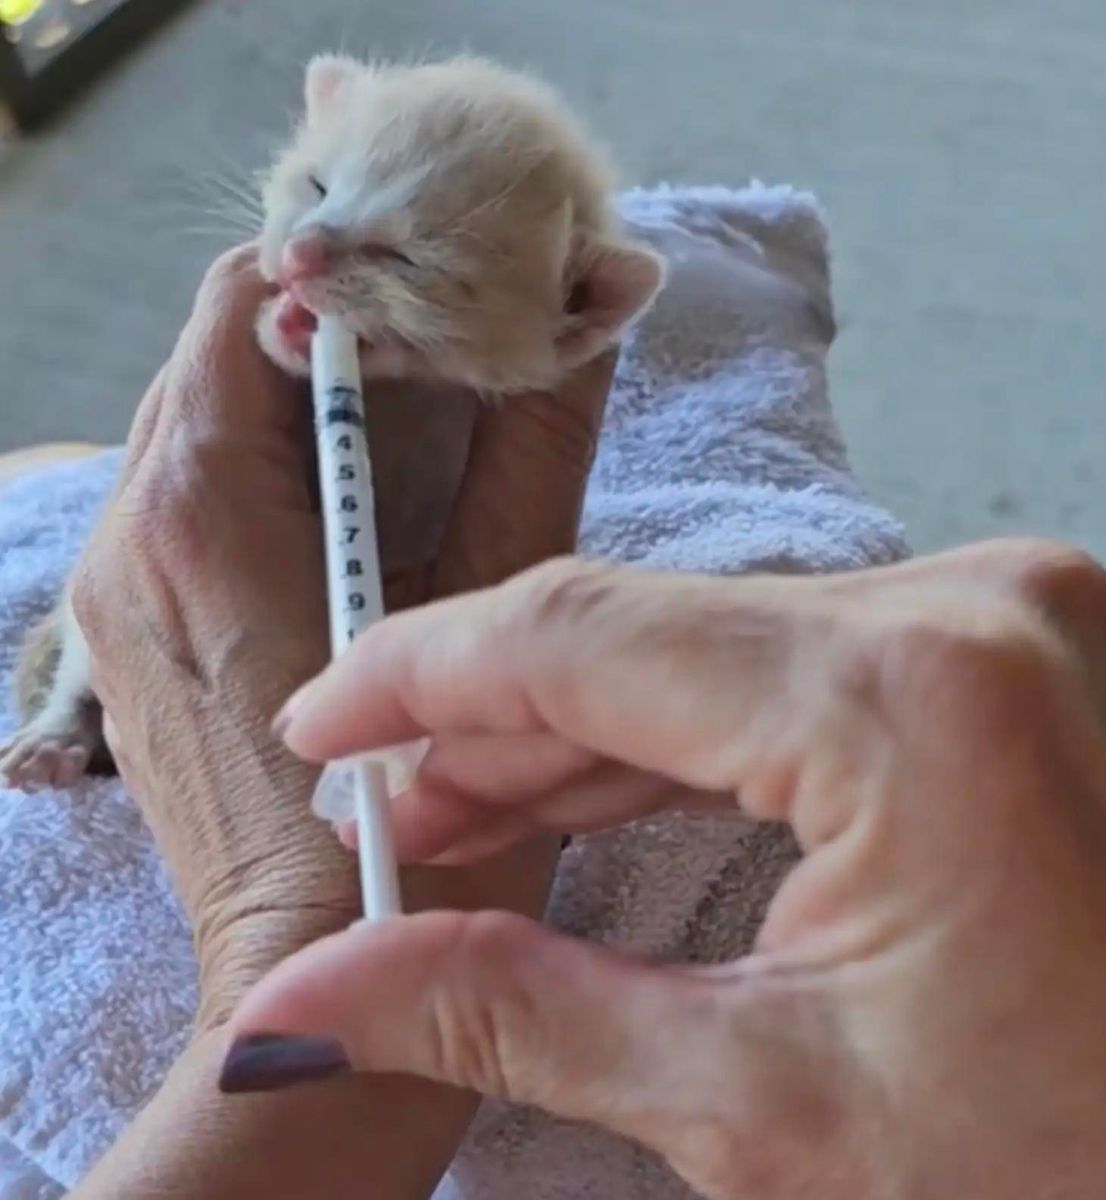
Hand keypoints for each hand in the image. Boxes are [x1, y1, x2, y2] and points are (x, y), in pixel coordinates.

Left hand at [71, 245, 613, 1021]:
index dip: (356, 257)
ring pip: (207, 423)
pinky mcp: (133, 636)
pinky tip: (362, 493)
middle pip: (220, 354)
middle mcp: (130, 533)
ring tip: (421, 396)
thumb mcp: (501, 606)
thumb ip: (538, 436)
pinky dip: (276, 467)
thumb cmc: (421, 819)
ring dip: (308, 395)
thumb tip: (599, 295)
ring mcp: (117, 590)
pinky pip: (196, 500)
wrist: (313, 988)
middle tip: (454, 315)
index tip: (449, 263)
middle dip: (336, 319)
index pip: (251, 296)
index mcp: (202, 506)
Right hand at [227, 544, 1105, 1198]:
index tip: (325, 724)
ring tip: (464, 814)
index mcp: (911, 702)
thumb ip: (516, 1013)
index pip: (585, 637)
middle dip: (493, 724)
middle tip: (391, 816)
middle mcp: (967, 609)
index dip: (423, 676)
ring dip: (582, 725)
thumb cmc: (1077, 1170)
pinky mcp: (1006, 645)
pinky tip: (593, 783)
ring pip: (714, 643)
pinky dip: (686, 725)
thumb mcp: (765, 1110)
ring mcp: (1001, 614)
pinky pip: (792, 661)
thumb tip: (314, 1003)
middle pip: (644, 633)